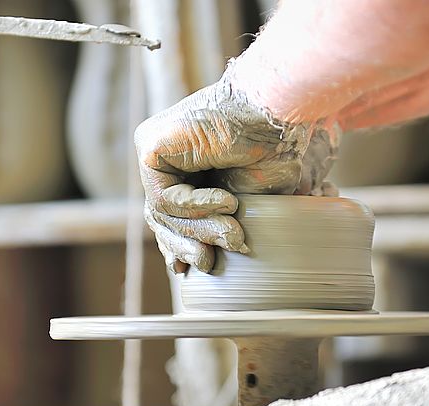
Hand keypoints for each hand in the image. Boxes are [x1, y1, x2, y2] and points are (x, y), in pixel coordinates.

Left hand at [135, 67, 336, 273]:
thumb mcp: (253, 200)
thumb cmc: (277, 150)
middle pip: (162, 218)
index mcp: (192, 166)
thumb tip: (211, 260)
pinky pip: (164, 198)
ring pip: (161, 214)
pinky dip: (196, 209)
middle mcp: (169, 157)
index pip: (175, 215)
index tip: (207, 266)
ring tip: (234, 234)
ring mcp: (156, 150)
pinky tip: (227, 202)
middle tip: (210, 263)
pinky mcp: (151, 147)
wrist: (278, 115)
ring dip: (199, 232)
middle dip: (186, 246)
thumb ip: (229, 224)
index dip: (186, 246)